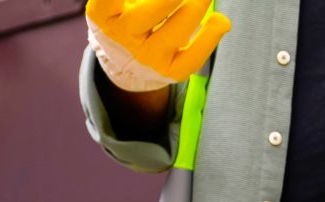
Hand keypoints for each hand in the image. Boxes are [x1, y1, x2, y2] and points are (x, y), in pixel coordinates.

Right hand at [85, 0, 229, 91]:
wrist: (126, 63)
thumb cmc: (126, 16)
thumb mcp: (119, 4)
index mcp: (103, 15)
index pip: (107, 0)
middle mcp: (123, 37)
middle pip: (145, 16)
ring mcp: (147, 57)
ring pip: (173, 35)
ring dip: (193, 10)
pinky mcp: (171, 71)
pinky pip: (194, 57)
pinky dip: (210, 38)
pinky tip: (222, 22)